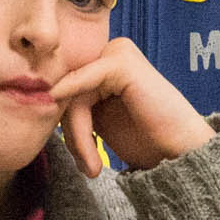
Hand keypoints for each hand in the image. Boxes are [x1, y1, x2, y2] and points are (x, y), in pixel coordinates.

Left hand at [53, 36, 214, 174]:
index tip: (78, 159)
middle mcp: (111, 52)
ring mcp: (118, 53)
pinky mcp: (121, 62)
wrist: (182, 152)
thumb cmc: (146, 140)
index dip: (65, 125)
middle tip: (88, 167)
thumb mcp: (99, 123)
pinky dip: (77, 112)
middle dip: (72, 133)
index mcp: (105, 64)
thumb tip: (36, 104)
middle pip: (66, 90)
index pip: (66, 90)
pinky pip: (84, 83)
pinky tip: (79, 138)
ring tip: (93, 166)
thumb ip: (74, 110)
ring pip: (73, 93)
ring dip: (78, 135)